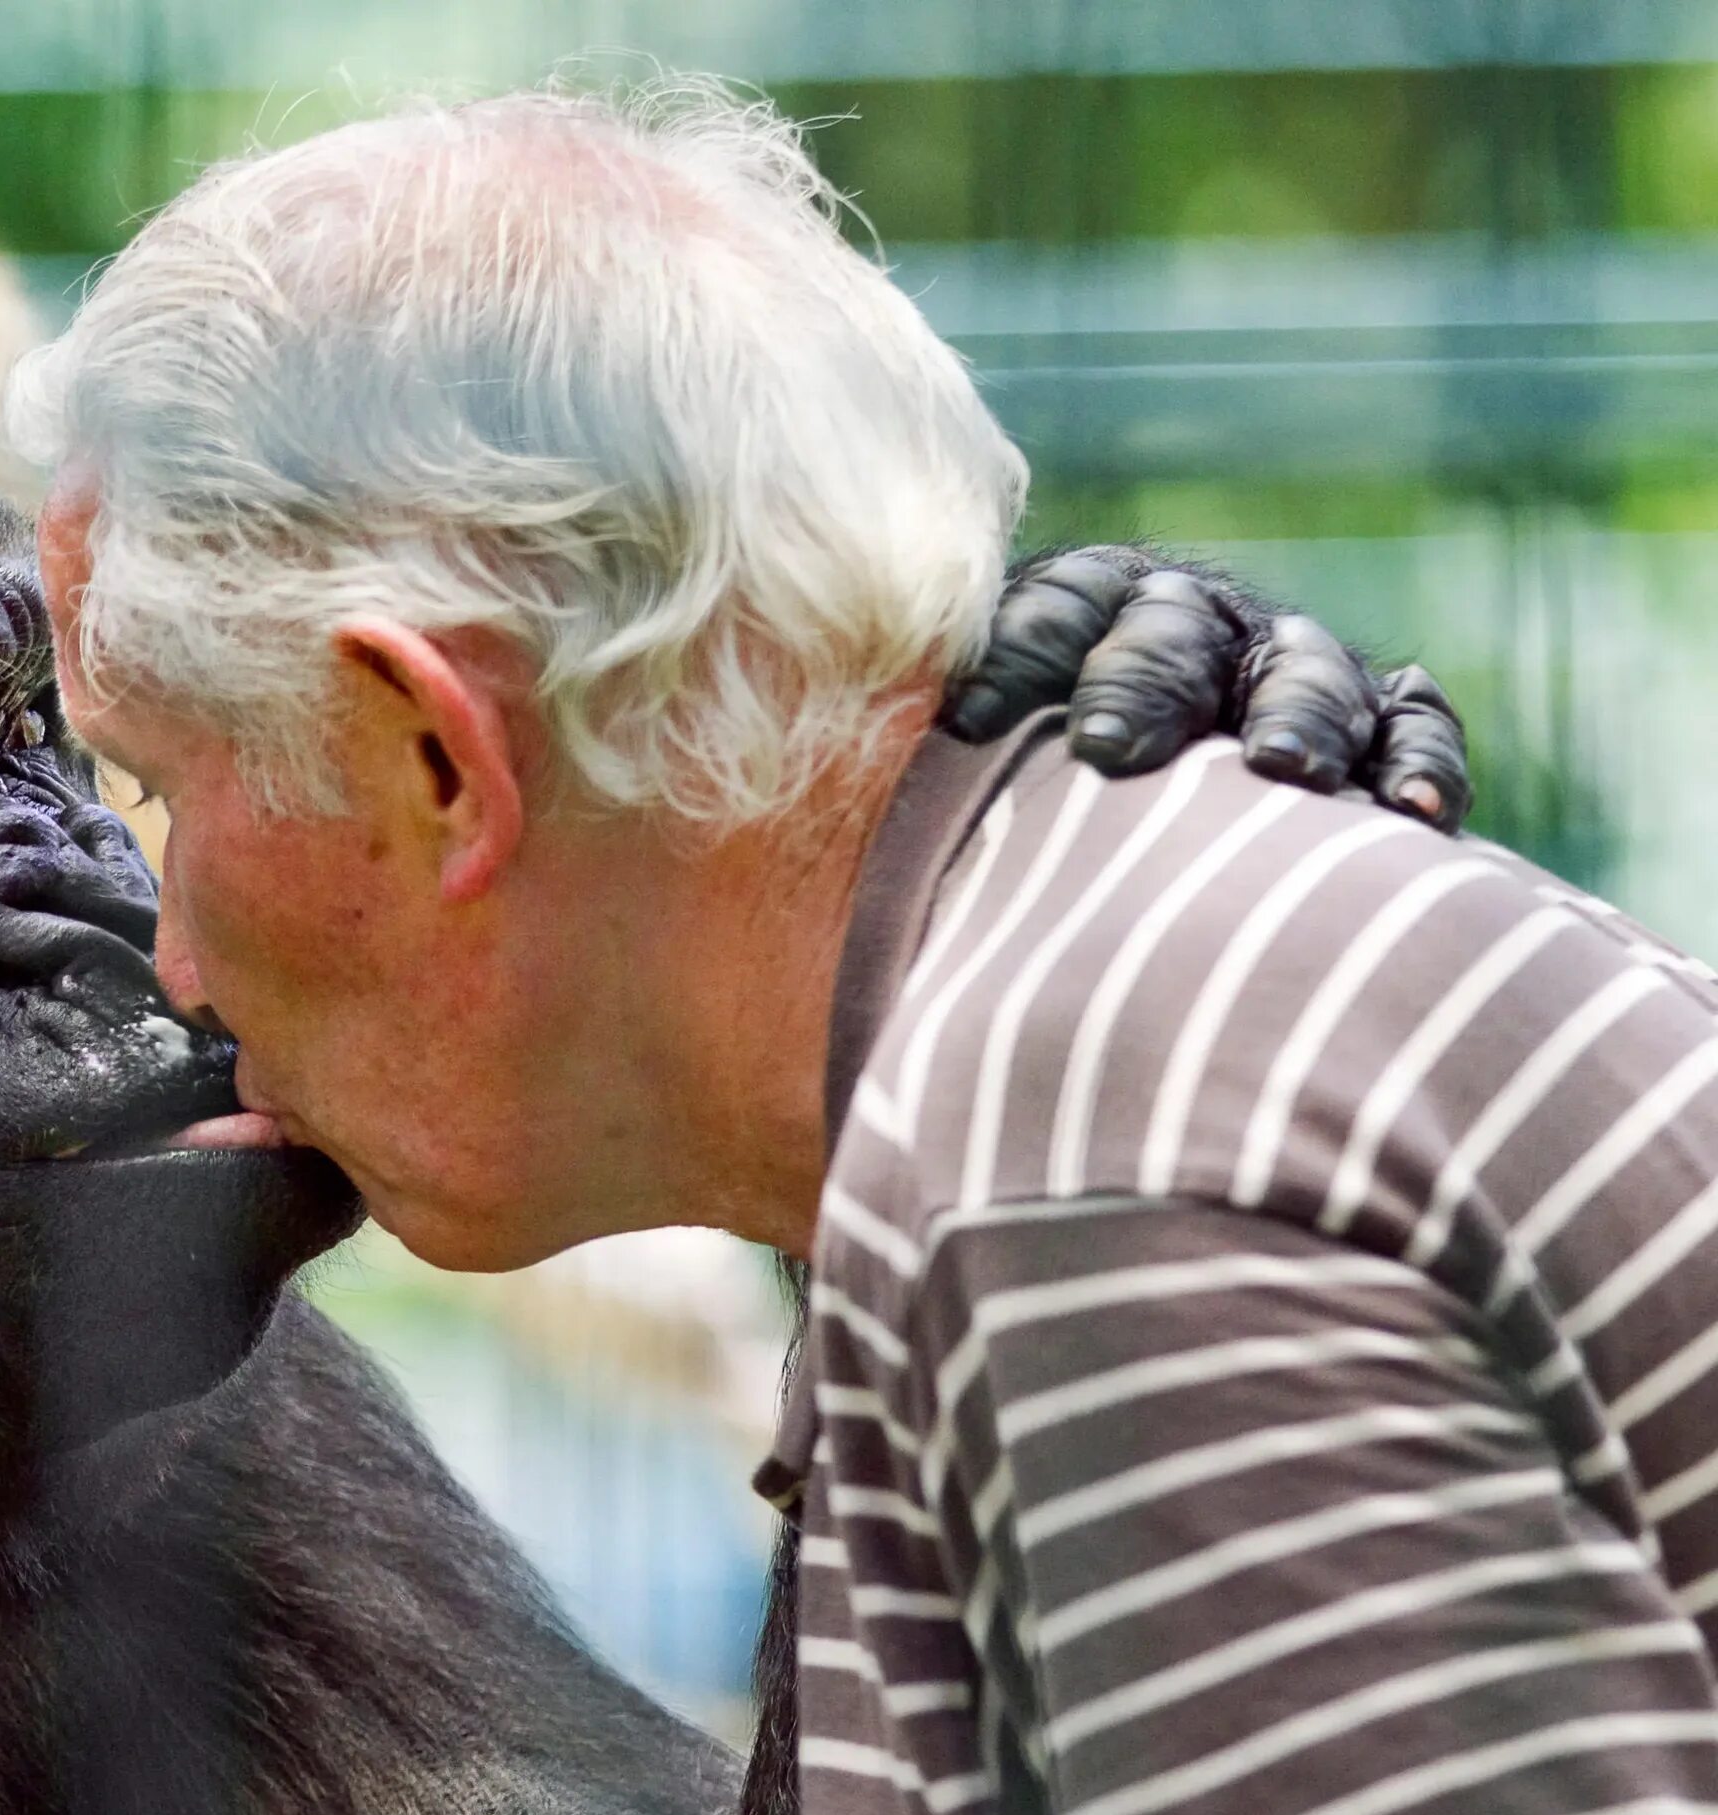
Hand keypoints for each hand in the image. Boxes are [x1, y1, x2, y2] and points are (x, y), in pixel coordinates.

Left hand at [947, 546, 1471, 831]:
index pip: (1052, 608)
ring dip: (1293, 717)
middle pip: (1174, 633)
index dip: (1012, 657)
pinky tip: (1413, 815)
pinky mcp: (1380, 719)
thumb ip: (928, 749)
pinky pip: (1411, 722)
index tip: (968, 725)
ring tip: (1281, 776)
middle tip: (1108, 756)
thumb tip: (787, 769)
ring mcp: (1289, 665)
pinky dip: (1417, 758)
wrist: (1133, 805)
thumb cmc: (1015, 801)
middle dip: (1141, 684)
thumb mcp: (961, 761)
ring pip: (1303, 672)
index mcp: (1082, 610)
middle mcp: (1189, 623)